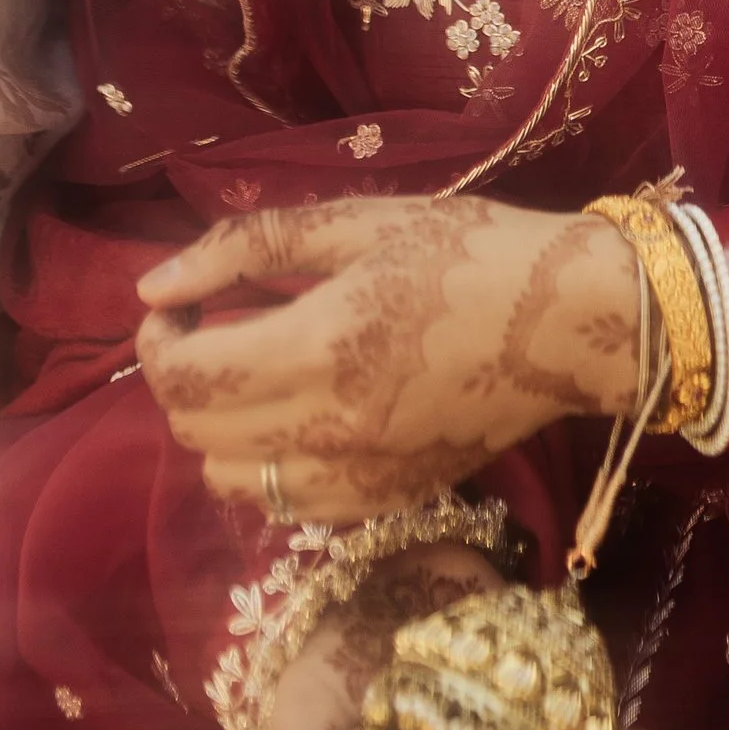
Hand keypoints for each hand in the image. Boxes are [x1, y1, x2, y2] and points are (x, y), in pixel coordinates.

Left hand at [136, 192, 641, 521]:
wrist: (577, 320)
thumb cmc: (471, 250)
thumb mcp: (359, 220)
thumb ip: (247, 247)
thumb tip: (150, 285)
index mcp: (318, 346)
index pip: (184, 377)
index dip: (155, 339)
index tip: (178, 302)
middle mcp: (330, 428)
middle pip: (196, 435)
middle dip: (181, 380)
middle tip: (212, 328)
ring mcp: (362, 477)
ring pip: (235, 484)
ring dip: (221, 432)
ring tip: (257, 376)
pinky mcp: (391, 500)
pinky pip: (293, 508)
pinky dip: (272, 470)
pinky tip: (302, 418)